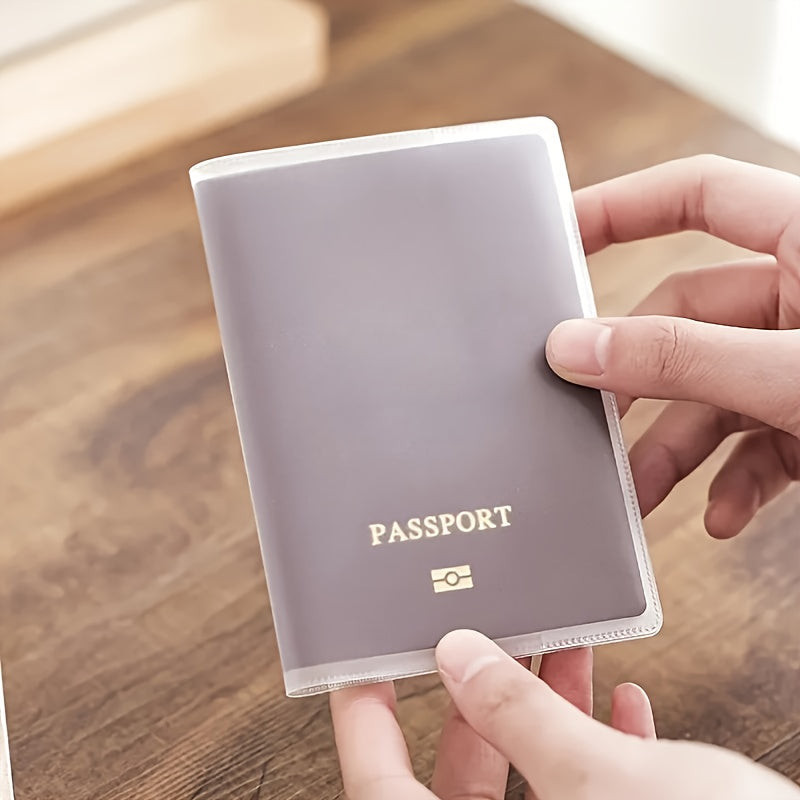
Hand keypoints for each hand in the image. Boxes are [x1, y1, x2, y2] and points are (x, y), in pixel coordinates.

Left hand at [331, 640, 653, 798]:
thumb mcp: (603, 783)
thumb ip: (519, 717)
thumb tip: (460, 657)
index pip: (381, 790)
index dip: (363, 725)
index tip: (360, 668)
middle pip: (462, 783)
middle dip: (479, 703)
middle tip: (482, 643)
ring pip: (536, 787)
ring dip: (547, 717)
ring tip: (564, 655)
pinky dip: (600, 755)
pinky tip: (625, 710)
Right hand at [547, 156, 799, 535]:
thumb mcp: (798, 374)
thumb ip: (682, 357)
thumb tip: (577, 346)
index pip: (693, 195)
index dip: (618, 208)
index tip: (553, 238)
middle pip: (685, 317)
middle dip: (636, 380)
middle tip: (587, 421)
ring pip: (714, 389)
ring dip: (675, 447)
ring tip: (643, 496)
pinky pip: (759, 438)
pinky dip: (733, 479)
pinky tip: (719, 514)